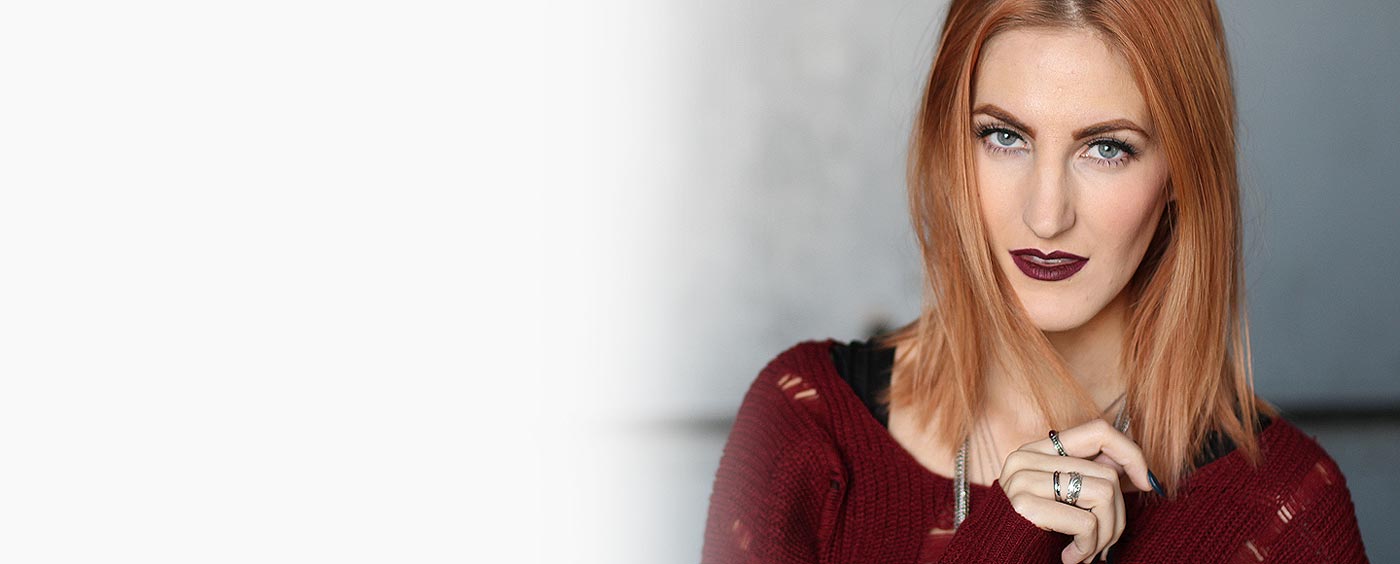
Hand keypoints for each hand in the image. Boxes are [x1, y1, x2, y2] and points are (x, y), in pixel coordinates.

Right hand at [997, 418, 1155, 563]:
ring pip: (1105, 494)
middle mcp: (1026, 457)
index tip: (1146, 483)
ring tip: (1087, 552)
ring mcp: (1022, 478)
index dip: (1130, 453)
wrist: (997, 560)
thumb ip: (1087, 475)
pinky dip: (1087, 547)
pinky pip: (1086, 522)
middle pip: (1108, 474)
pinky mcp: (1023, 504)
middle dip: (1117, 517)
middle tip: (1103, 543)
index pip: (1098, 431)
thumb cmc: (1033, 533)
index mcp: (1037, 450)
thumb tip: (1129, 465)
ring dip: (1105, 535)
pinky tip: (1070, 557)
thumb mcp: (1061, 498)